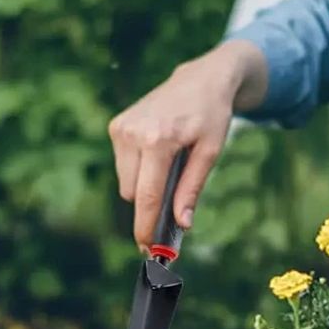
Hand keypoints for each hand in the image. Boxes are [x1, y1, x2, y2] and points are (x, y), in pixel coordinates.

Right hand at [109, 40, 266, 249]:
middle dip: (150, 205)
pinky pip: (124, 165)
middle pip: (133, 193)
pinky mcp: (117, 126)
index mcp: (157, 141)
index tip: (147, 249)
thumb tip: (183, 225)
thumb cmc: (211, 116)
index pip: (146, 196)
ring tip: (171, 165)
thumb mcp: (210, 152)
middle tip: (171, 212)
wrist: (201, 79)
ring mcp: (121, 128)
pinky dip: (140, 169)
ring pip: (126, 182)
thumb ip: (192, 189)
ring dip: (145, 185)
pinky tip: (159, 152)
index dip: (145, 227)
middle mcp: (133, 133)